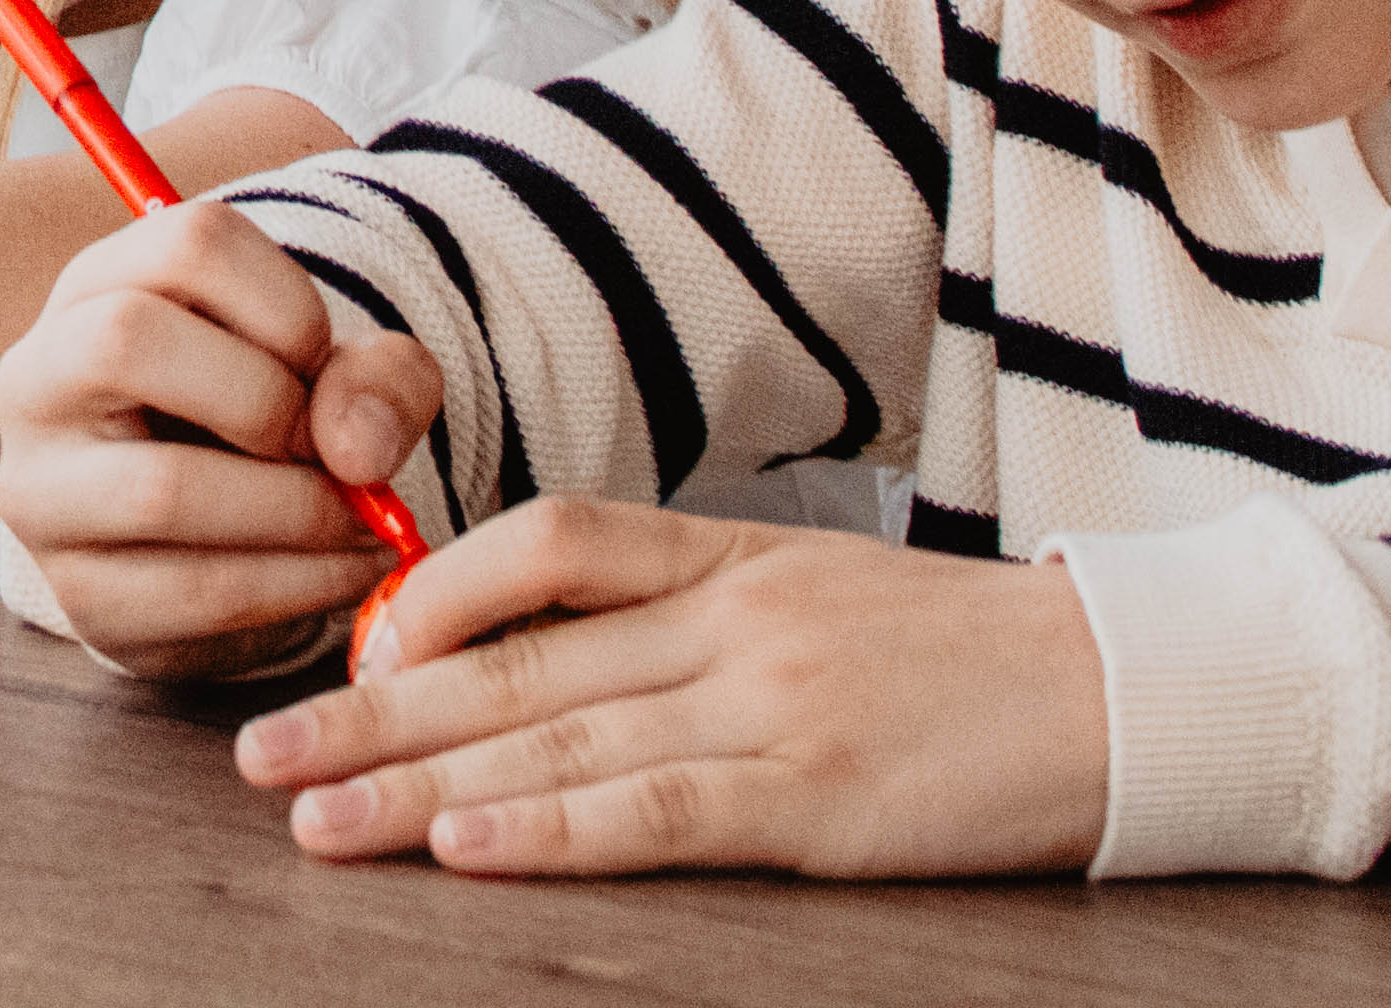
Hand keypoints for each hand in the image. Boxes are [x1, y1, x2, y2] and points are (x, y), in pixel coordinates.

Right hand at [0, 199, 438, 676]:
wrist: (211, 554)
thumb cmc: (263, 433)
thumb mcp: (334, 380)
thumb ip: (380, 379)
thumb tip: (357, 450)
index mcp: (95, 288)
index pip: (186, 244)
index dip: (287, 304)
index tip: (320, 362)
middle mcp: (38, 377)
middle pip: (128, 339)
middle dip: (268, 402)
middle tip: (329, 448)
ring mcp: (42, 491)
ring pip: (162, 488)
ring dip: (300, 512)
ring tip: (362, 523)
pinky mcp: (79, 594)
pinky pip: (197, 591)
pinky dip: (303, 584)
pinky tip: (350, 571)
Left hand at [232, 505, 1109, 877]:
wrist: (1134, 685)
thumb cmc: (969, 656)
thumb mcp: (820, 594)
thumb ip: (693, 609)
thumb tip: (556, 651)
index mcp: (728, 558)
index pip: (545, 544)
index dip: (431, 594)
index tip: (348, 647)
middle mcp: (730, 621)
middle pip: (513, 658)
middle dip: (371, 708)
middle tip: (257, 752)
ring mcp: (772, 706)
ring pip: (555, 737)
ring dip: (416, 782)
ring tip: (313, 815)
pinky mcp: (821, 798)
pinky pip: (656, 810)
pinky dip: (550, 831)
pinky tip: (463, 847)